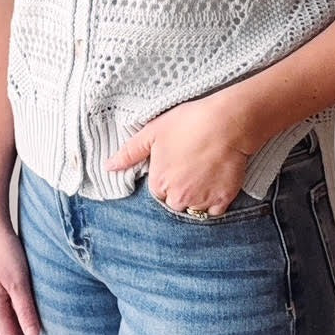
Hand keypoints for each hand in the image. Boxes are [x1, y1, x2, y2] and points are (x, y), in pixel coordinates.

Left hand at [104, 94, 253, 215]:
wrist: (227, 123)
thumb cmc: (188, 123)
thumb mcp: (153, 132)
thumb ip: (129, 153)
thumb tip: (108, 167)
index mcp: (159, 183)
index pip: (158, 192)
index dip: (166, 178)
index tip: (177, 164)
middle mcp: (178, 197)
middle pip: (175, 202)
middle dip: (181, 190)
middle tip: (192, 167)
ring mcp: (201, 201)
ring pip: (195, 208)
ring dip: (197, 197)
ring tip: (205, 173)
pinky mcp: (223, 200)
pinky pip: (215, 211)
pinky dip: (215, 201)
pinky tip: (217, 182)